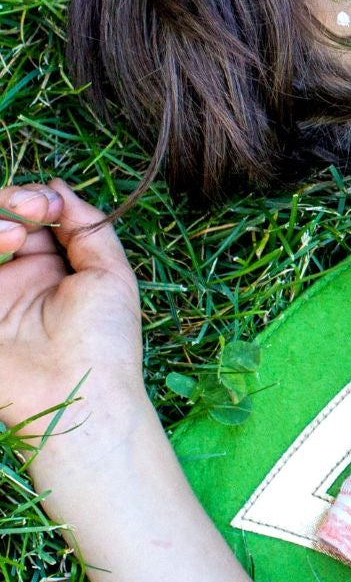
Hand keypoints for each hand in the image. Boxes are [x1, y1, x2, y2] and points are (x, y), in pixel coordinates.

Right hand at [0, 181, 146, 455]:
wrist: (79, 395)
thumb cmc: (105, 339)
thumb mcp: (110, 272)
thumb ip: (87, 226)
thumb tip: (59, 186)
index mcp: (51, 266)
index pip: (28, 215)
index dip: (33, 199)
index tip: (48, 204)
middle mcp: (15, 276)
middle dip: (10, 201)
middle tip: (32, 212)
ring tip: (16, 237)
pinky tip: (4, 247)